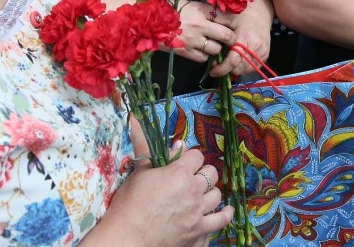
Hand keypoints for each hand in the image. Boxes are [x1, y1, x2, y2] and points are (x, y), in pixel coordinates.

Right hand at [86, 146, 232, 245]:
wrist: (127, 239)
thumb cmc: (129, 205)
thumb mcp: (137, 172)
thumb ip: (144, 146)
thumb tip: (136, 119)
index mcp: (180, 172)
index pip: (196, 155)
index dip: (189, 157)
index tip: (183, 162)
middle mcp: (193, 190)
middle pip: (210, 173)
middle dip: (202, 173)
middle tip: (190, 178)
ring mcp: (198, 212)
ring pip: (216, 194)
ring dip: (210, 192)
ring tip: (201, 193)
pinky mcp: (199, 232)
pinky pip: (221, 220)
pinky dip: (225, 214)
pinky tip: (226, 210)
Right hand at [174, 1, 236, 63]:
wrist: (149, 21)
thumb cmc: (170, 10)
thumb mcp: (191, 5)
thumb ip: (207, 11)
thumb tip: (224, 18)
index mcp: (201, 10)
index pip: (227, 18)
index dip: (233, 23)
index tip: (232, 26)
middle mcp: (200, 25)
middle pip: (227, 35)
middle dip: (231, 39)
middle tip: (230, 40)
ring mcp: (193, 40)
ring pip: (216, 49)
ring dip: (216, 48)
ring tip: (212, 44)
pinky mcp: (185, 52)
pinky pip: (203, 58)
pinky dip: (204, 56)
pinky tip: (200, 50)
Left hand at [210, 0, 271, 78]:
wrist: (260, 12)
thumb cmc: (242, 15)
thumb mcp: (228, 20)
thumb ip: (218, 33)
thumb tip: (208, 46)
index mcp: (245, 37)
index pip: (233, 60)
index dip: (222, 68)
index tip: (212, 71)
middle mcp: (256, 47)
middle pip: (239, 68)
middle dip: (227, 70)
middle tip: (217, 66)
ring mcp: (262, 52)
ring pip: (246, 70)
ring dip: (235, 70)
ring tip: (227, 64)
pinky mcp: (265, 55)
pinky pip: (253, 68)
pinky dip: (243, 68)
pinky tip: (237, 62)